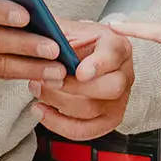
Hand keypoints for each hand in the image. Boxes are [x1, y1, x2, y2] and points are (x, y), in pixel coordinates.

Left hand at [31, 21, 134, 140]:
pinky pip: (85, 131)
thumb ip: (59, 31)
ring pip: (92, 110)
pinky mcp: (109, 120)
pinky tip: (42, 111)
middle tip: (44, 80)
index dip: (98, 65)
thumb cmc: (81, 43)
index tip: (80, 72)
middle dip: (72, 88)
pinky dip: (59, 124)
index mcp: (118, 46)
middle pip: (109, 88)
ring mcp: (119, 100)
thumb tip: (40, 33)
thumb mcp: (73, 29)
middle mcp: (125, 74)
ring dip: (57, 102)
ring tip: (36, 89)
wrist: (90, 58)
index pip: (114, 56)